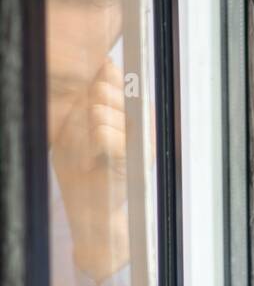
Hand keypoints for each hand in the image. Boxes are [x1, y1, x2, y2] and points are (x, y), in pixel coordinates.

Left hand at [53, 58, 129, 283]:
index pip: (113, 75)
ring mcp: (143, 138)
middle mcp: (143, 121)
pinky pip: (103, 131)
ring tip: (90, 154)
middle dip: (84, 109)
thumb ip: (89, 101)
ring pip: (99, 109)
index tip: (86, 109)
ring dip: (83, 131)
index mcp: (132, 112)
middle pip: (103, 89)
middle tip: (86, 138)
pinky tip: (94, 160)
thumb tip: (101, 66)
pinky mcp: (135, 156)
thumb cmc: (84, 175)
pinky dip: (90, 145)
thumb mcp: (77, 131)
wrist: (94, 219)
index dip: (95, 84)